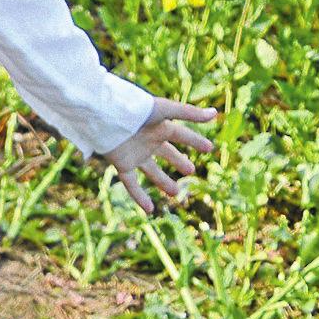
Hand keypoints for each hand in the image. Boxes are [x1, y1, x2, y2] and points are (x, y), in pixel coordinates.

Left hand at [97, 98, 219, 213]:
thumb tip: (215, 114)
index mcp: (158, 127)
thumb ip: (189, 113)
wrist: (104, 114)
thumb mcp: (165, 110)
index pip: (182, 135)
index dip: (195, 141)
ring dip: (163, 182)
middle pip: (166, 153)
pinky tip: (149, 210)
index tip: (209, 148)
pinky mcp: (122, 163)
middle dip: (178, 161)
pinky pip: (131, 183)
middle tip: (190, 170)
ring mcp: (135, 154)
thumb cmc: (135, 108)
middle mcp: (148, 141)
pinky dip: (140, 196)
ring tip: (175, 193)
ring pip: (151, 171)